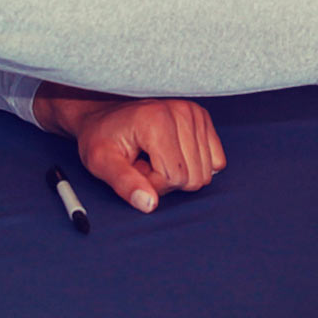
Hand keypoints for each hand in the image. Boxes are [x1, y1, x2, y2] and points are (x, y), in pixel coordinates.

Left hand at [33, 87, 225, 212]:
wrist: (104, 116)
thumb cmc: (101, 138)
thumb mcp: (101, 162)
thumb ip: (124, 184)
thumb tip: (149, 205)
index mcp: (157, 120)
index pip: (175, 177)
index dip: (153, 184)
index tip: (134, 169)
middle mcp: (182, 112)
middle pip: (194, 177)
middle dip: (167, 180)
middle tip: (144, 163)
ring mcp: (196, 113)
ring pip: (205, 172)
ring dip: (178, 173)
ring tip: (154, 157)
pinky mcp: (203, 118)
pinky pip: (216, 161)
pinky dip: (194, 165)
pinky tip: (171, 153)